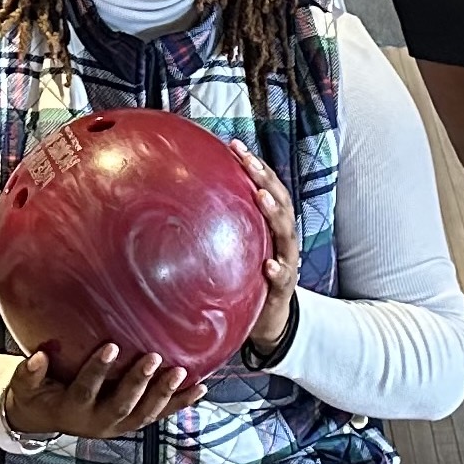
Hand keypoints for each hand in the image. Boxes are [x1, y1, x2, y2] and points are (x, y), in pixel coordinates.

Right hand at [1, 342, 197, 441]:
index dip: (97, 371)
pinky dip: (181, 403)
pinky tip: (201, 389)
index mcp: (72, 410)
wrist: (47, 420)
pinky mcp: (133, 422)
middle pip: (122, 405)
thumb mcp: (25, 386)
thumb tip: (37, 356)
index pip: (85, 390)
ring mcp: (119, 425)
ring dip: (165, 394)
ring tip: (182, 373)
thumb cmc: (37, 394)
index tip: (110, 346)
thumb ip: (29, 373)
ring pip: (145, 414)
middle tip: (154, 357)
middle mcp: (99, 422)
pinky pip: (159, 414)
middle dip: (139, 383)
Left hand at [228, 142, 302, 360]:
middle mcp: (281, 238)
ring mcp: (286, 260)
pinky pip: (282, 277)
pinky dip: (277, 269)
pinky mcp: (283, 288)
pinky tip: (268, 265)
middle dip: (264, 178)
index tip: (235, 146)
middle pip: (279, 201)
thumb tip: (177, 204)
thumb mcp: (235, 248)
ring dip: (274, 213)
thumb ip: (219, 227)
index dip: (254, 165)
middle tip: (248, 160)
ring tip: (261, 198)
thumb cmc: (247, 276)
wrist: (268, 318)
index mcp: (270, 225)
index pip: (266, 187)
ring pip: (285, 232)